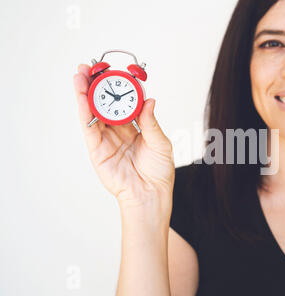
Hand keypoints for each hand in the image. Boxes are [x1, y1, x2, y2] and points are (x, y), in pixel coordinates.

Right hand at [74, 64, 174, 222]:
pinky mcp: (97, 151)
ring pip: (93, 113)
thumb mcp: (161, 143)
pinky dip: (85, 112)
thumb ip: (151, 122)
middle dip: (95, 86)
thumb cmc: (159, 172)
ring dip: (85, 94)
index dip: (118, 87)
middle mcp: (119, 131)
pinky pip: (90, 129)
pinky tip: (81, 97)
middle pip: (104, 104)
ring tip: (79, 75)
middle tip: (88, 67)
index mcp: (135, 128)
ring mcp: (106, 140)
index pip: (123, 102)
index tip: (114, 72)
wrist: (150, 195)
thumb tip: (150, 100)